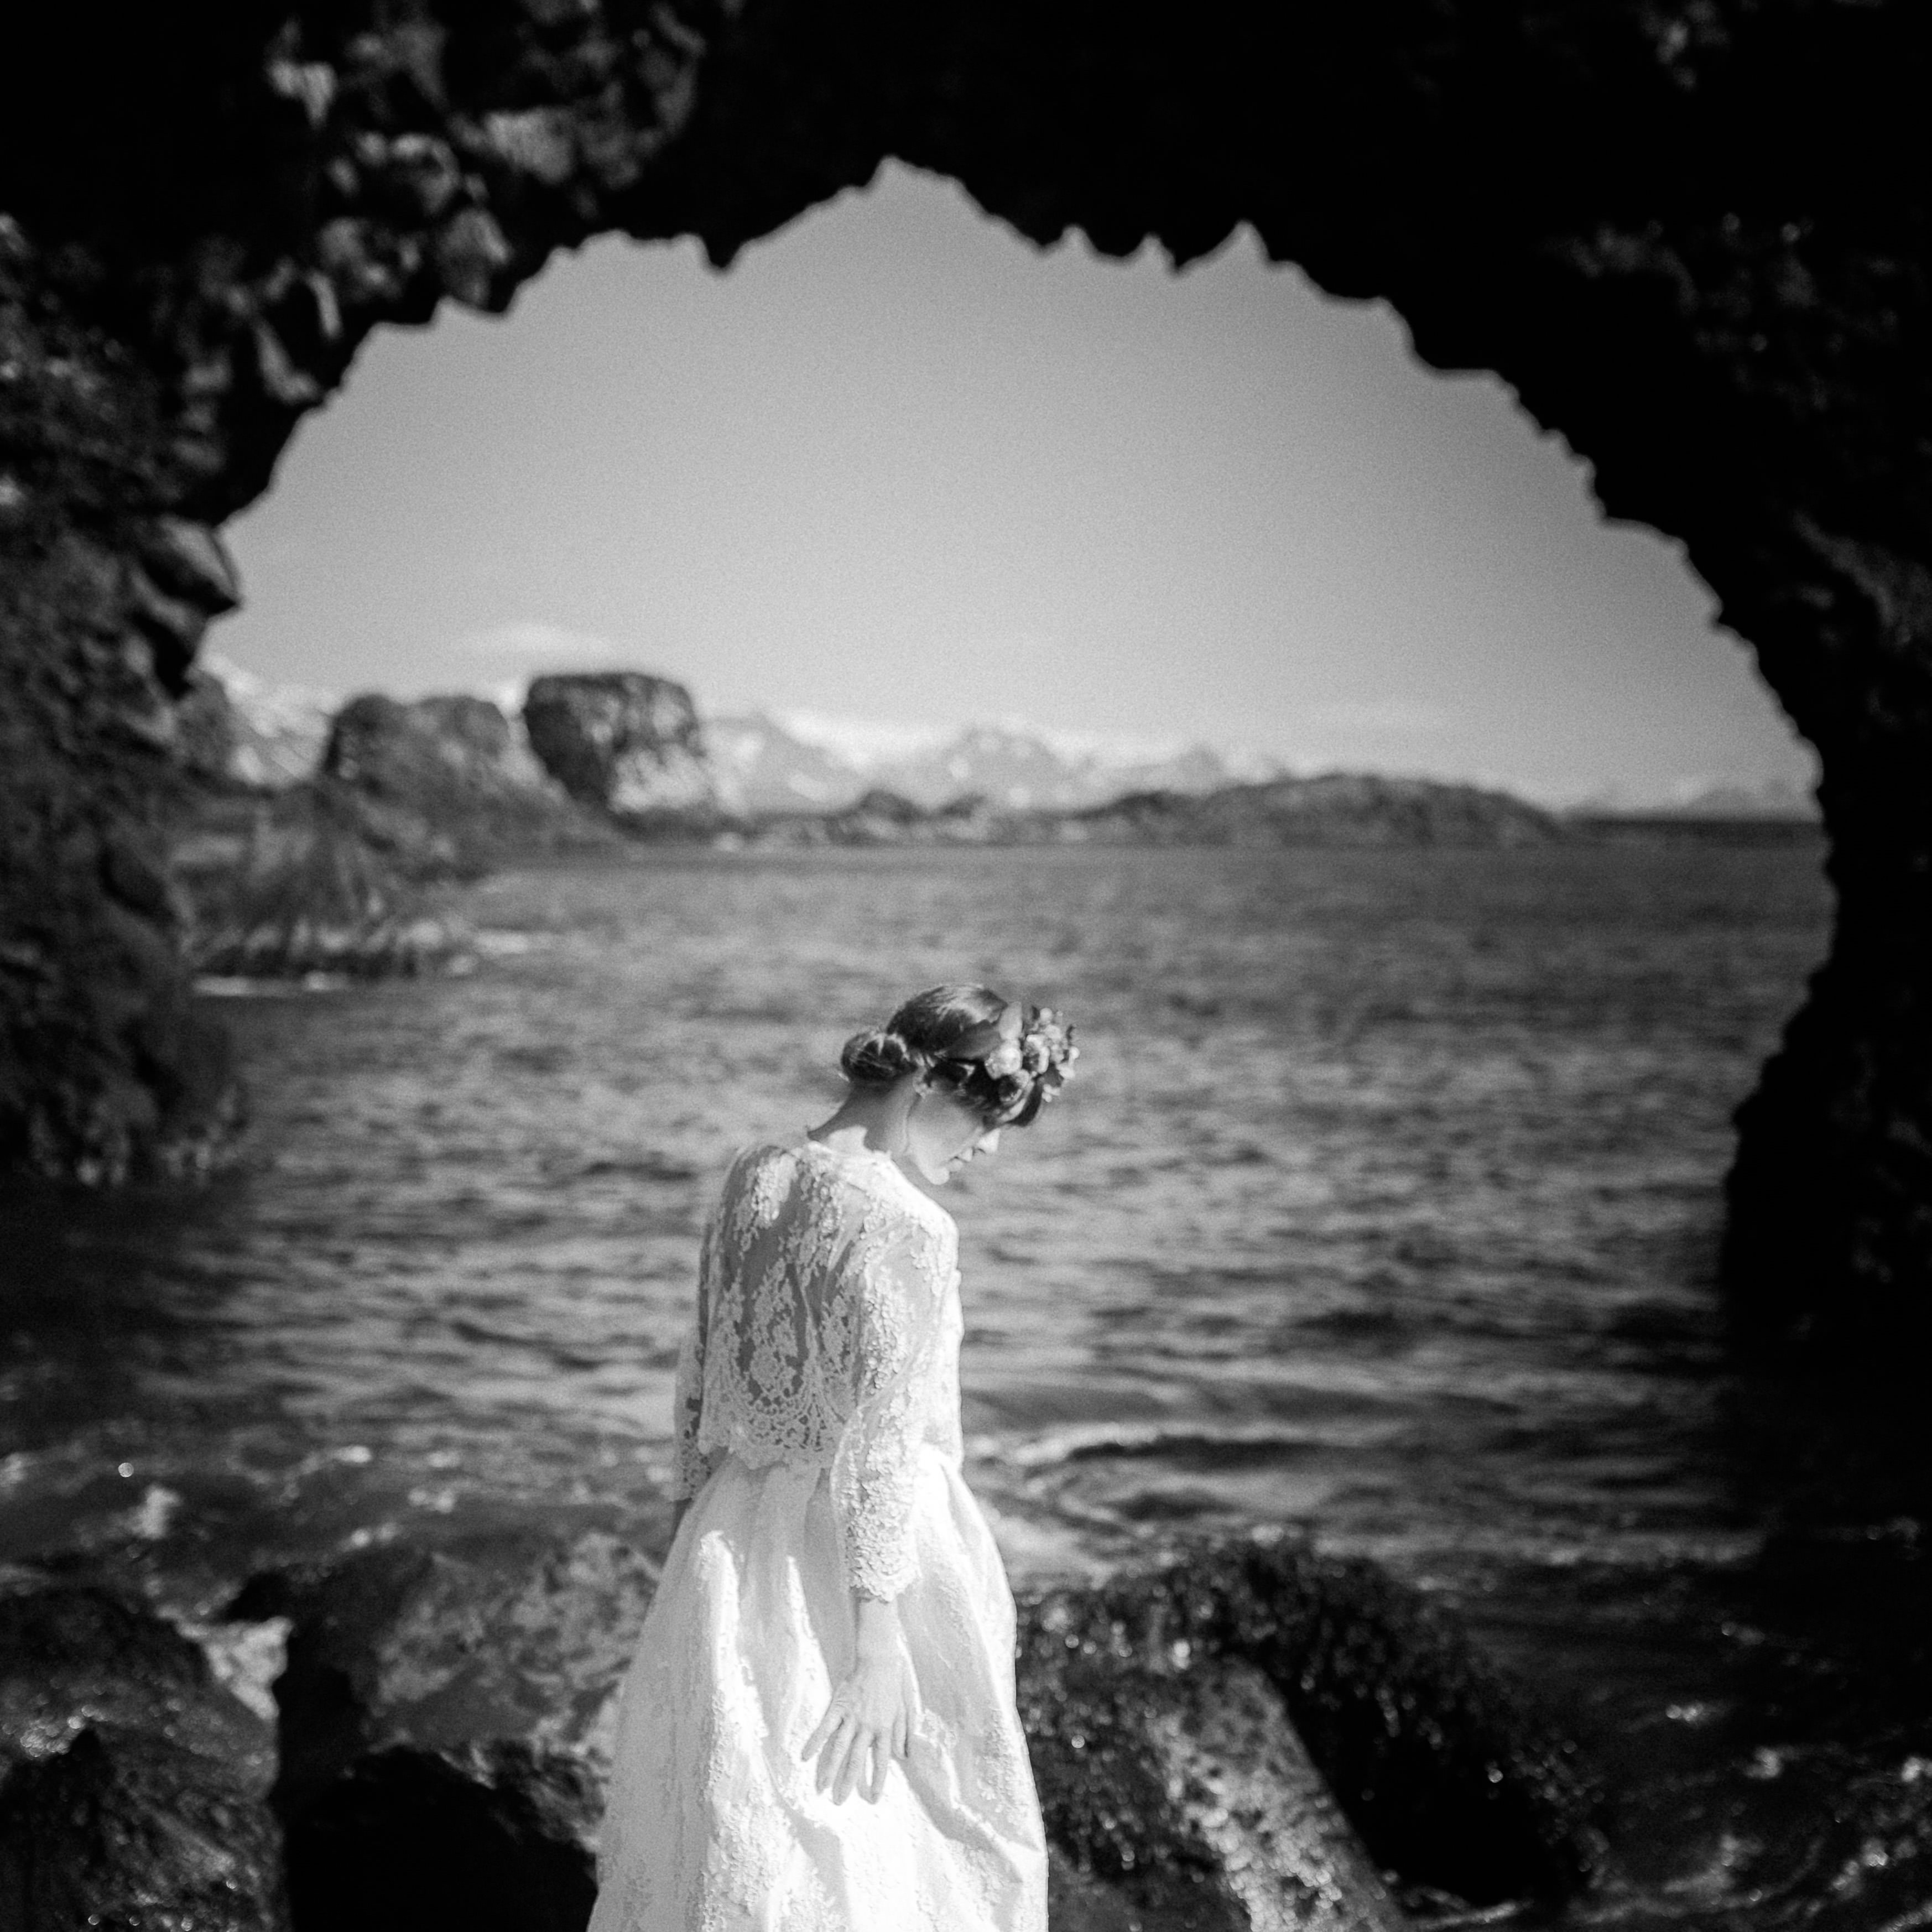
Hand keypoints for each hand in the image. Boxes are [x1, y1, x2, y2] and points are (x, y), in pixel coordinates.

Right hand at [801, 1601, 914, 1803]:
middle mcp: (868, 1726)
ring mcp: (852, 1717)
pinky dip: (815, 1742)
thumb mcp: (905, 1709)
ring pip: (839, 1748)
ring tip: (821, 1788)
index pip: (881, 1761)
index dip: (877, 1781)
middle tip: (839, 1802)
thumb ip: (903, 1733)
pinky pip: (825, 1728)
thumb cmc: (893, 1684)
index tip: (872, 1799)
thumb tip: (903, 1757)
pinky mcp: (838, 1707)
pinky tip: (805, 1757)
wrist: (879, 1659)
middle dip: (847, 1783)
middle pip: (856, 1760)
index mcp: (885, 1728)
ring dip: (830, 1770)